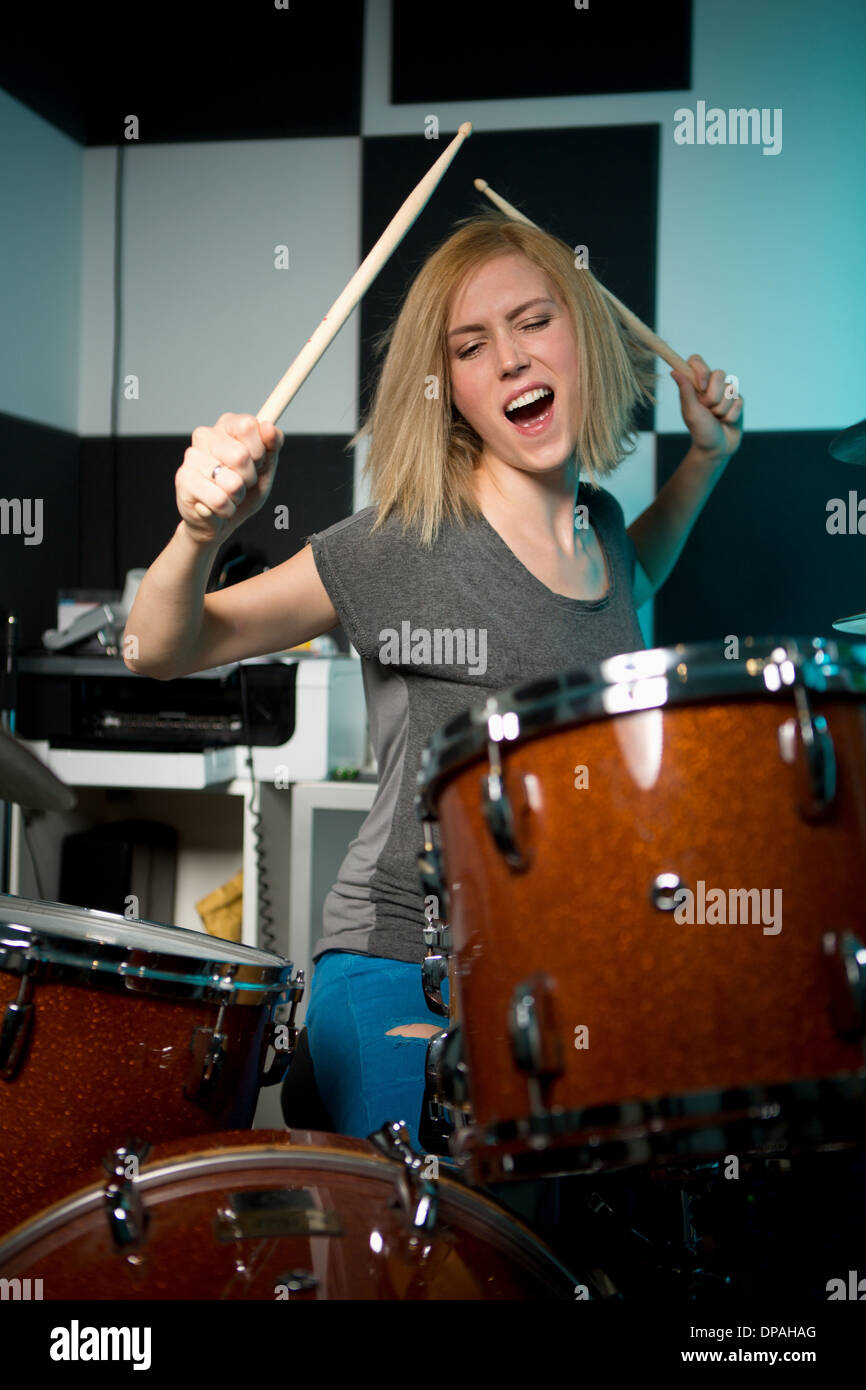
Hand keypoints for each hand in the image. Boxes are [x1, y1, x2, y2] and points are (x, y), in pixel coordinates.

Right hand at [175, 413, 283, 543]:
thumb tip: (268, 427)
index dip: (259, 451)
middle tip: (241, 482)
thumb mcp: (266, 467)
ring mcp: (191, 457)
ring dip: (237, 496)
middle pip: (241, 455)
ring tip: (228, 495)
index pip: (248, 425)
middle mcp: (205, 435)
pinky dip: (226, 509)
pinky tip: (216, 506)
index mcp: (226, 425)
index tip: (255, 461)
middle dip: (249, 478)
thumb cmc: (243, 490)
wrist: (221, 522)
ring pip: (231, 482)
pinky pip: (219, 500)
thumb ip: (272, 445)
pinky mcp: (183, 480)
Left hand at [671, 354, 742, 463]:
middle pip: (719, 374)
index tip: (701, 387)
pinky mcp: (737, 401)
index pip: (696, 360)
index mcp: (695, 385)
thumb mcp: (690, 411)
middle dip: (713, 397)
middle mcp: (710, 385)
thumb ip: (685, 390)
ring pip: (731, 389)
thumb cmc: (700, 430)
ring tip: (716, 418)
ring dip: (722, 409)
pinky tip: (726, 421)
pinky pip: (739, 401)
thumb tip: (674, 371)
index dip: (701, 370)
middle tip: (707, 411)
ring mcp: (725, 392)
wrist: (716, 448)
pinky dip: (731, 415)